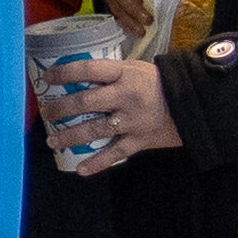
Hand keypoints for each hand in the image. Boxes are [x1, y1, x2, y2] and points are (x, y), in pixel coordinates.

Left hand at [38, 55, 180, 174]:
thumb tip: (75, 74)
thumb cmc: (157, 83)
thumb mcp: (135, 68)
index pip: (89, 69)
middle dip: (60, 108)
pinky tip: (80, 169)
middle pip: (86, 102)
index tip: (47, 77)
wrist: (193, 103)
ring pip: (95, 130)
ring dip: (70, 137)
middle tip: (45, 112)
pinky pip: (115, 154)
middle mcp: (126, 97)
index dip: (65, 73)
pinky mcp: (140, 141)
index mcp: (125, 74)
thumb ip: (109, 73)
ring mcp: (133, 121)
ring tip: (52, 141)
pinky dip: (97, 163)